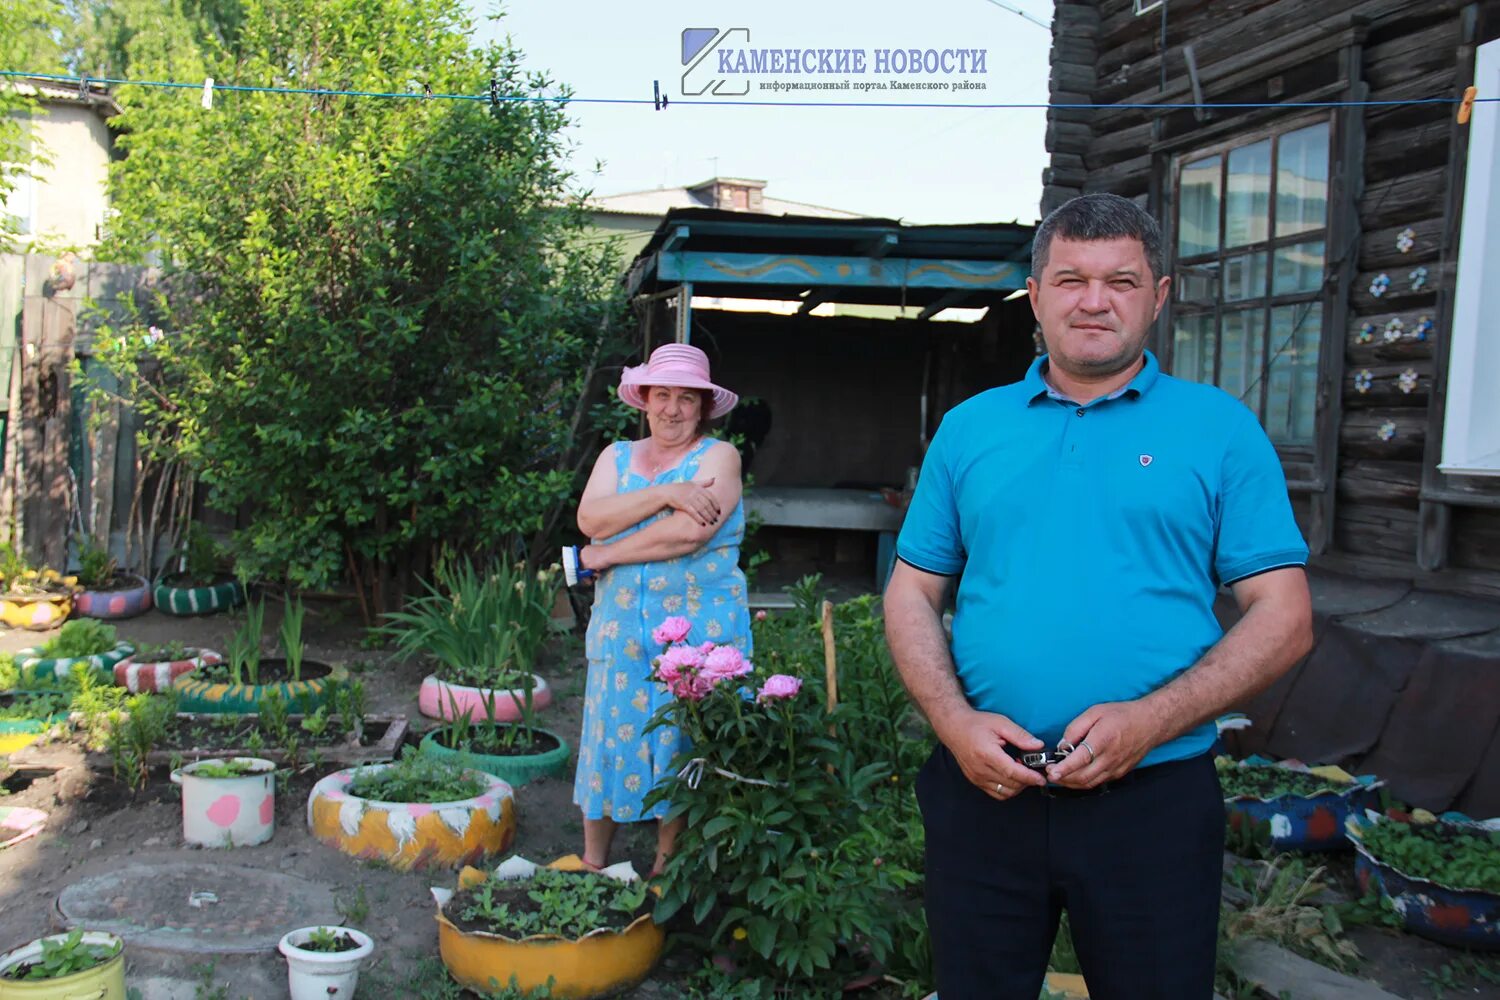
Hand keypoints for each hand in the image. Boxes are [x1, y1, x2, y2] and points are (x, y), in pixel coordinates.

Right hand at [663, 478, 719, 525]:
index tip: (719, 511)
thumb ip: (704, 482)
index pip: (710, 497)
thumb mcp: (692, 483)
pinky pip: (693, 513)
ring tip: (712, 522)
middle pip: (707, 504)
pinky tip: (703, 524)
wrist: (667, 492)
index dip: (716, 505)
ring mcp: (689, 498)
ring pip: (702, 509)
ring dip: (708, 517)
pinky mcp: (684, 504)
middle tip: (717, 519)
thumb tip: (714, 479)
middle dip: (713, 512)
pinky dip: (699, 519)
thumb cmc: (680, 488)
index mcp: (698, 487)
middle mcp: (694, 492)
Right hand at [935, 707, 1045, 800]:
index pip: (1012, 772)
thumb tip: (1038, 745)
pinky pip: (996, 793)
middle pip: (1011, 784)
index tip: (1042, 777)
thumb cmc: (976, 724)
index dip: (1029, 777)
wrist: (954, 728)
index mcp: (987, 754)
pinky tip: (1011, 777)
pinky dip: (1008, 789)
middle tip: (1034, 770)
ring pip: (1005, 792)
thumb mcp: (1001, 723)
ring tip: (1022, 772)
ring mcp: (977, 777)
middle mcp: (981, 769)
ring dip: (1018, 786)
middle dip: (1027, 781)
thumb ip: (1020, 735)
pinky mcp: (975, 781)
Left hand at [1046, 700, 1162, 788]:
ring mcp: (1116, 768)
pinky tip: (1075, 776)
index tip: (1051, 772)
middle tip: (1049, 773)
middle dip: (1063, 778)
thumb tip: (1062, 745)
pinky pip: (1098, 782)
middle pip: (1083, 776)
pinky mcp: (1119, 773)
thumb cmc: (1122, 715)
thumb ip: (1075, 728)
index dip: (1064, 768)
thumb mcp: (1095, 712)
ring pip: (1089, 783)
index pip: (1080, 759)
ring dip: (1071, 783)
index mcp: (1103, 740)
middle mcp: (1110, 758)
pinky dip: (1083, 782)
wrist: (1150, 723)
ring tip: (1058, 776)